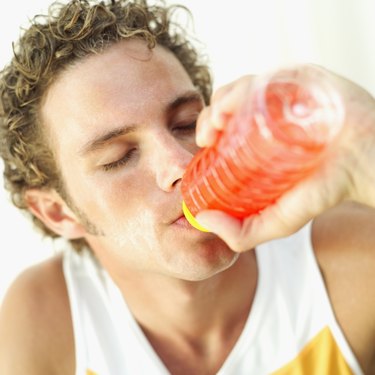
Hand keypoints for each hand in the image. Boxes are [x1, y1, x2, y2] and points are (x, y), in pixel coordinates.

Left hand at [195, 65, 374, 251]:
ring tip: (221, 119)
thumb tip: (204, 220)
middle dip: (209, 115)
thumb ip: (243, 233)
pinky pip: (267, 76)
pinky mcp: (300, 79)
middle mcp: (267, 116)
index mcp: (257, 141)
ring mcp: (283, 96)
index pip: (221, 129)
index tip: (202, 144)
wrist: (368, 164)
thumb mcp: (278, 221)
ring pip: (241, 88)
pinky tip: (240, 103)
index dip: (205, 131)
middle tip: (208, 134)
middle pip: (226, 105)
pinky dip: (247, 87)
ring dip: (222, 99)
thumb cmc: (324, 190)